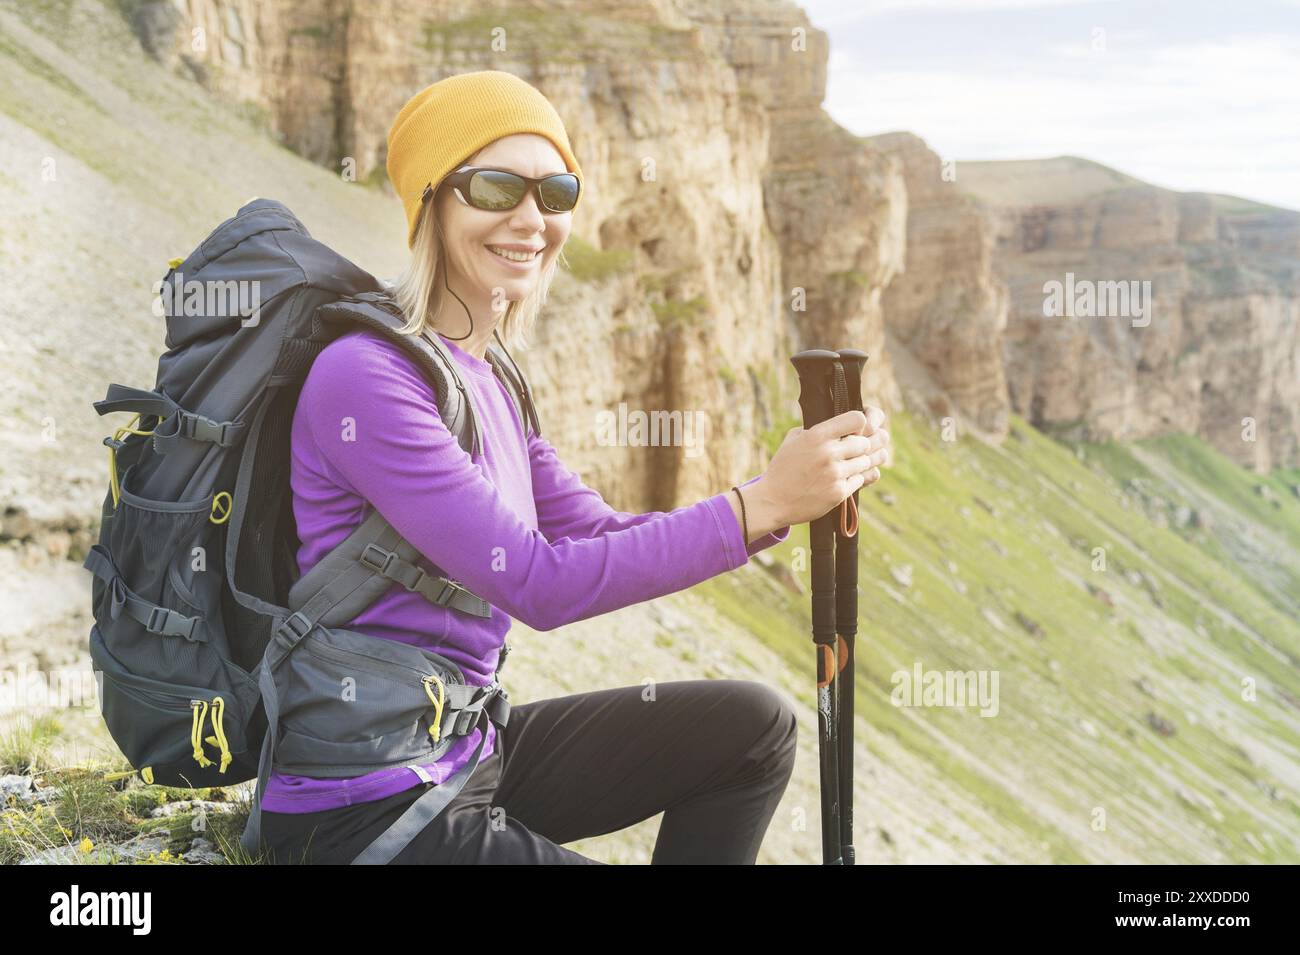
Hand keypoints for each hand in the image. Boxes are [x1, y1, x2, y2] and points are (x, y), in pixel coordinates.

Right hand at [754, 406, 889, 526]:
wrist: (772, 501)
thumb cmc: (783, 469)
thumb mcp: (792, 440)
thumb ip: (815, 429)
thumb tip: (838, 423)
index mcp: (816, 435)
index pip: (857, 419)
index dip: (860, 423)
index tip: (855, 430)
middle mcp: (828, 453)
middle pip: (865, 443)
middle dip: (863, 446)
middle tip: (857, 449)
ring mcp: (835, 474)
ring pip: (866, 462)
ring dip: (862, 462)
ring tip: (855, 463)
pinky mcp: (839, 493)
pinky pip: (860, 480)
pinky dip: (855, 479)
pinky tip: (846, 478)